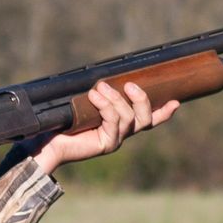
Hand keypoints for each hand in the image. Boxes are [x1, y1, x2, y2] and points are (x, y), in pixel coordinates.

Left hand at [28, 81, 177, 178]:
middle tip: (130, 85)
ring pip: (129, 118)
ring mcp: (115, 140)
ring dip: (116, 99)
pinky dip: (106, 106)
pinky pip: (114, 121)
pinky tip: (94, 96)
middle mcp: (121, 134)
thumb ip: (101, 95)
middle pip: (145, 118)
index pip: (148, 119)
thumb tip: (107, 77)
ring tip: (100, 88)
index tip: (175, 102)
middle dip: (141, 99)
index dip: (163, 112)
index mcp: (119, 124)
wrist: (46, 140)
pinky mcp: (106, 144)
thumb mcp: (86, 103)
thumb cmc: (62, 120)